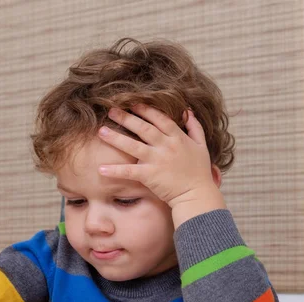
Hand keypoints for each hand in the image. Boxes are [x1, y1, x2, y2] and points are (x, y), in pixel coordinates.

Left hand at [97, 105, 225, 226]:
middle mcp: (166, 146)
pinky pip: (129, 171)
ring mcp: (157, 160)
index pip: (160, 119)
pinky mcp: (150, 176)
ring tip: (101, 131)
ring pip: (133, 145)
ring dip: (116, 138)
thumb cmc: (200, 173)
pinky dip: (115, 170)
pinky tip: (101, 169)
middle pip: (143, 128)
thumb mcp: (202, 146)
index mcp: (178, 137)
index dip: (146, 110)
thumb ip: (195, 127)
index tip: (133, 103)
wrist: (197, 195)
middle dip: (127, 118)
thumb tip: (188, 111)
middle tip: (111, 110)